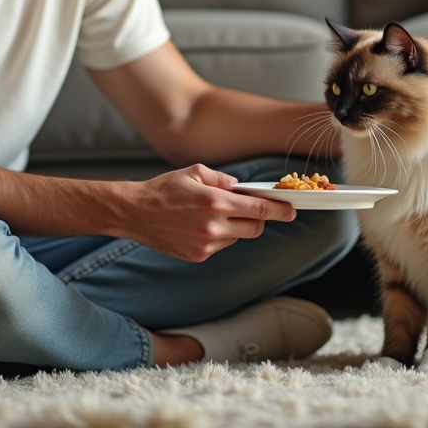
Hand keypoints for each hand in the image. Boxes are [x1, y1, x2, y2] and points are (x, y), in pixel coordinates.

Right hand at [122, 164, 295, 261]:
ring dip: (235, 226)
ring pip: (238, 236)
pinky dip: (218, 236)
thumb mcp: (195, 172)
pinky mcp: (198, 256)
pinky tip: (198, 226)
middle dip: (257, 217)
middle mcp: (213, 226)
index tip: (292, 210)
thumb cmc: (164, 189)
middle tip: (248, 208)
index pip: (260, 209)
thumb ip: (223, 179)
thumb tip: (242, 187)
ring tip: (211, 214)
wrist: (135, 213)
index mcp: (215, 202)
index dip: (281, 210)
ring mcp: (206, 244)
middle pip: (255, 227)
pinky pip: (221, 245)